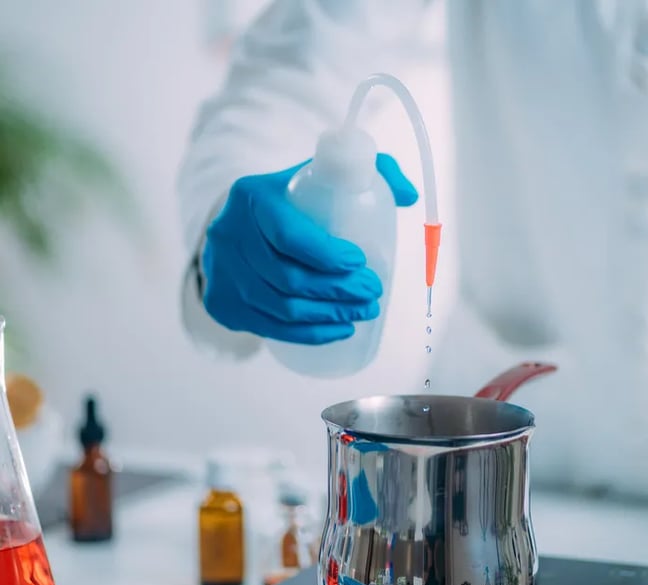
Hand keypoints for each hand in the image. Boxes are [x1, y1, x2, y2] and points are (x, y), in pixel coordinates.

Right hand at [201, 154, 417, 343]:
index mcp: (253, 197)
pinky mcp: (222, 302)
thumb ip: (373, 170)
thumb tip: (409, 196)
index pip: (289, 235)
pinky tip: (339, 330)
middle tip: (372, 293)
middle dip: (338, 292)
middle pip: (288, 277)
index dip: (328, 255)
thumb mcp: (322, 175)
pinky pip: (269, 328)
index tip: (361, 263)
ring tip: (363, 312)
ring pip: (280, 308)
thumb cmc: (292, 199)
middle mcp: (229, 234)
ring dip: (329, 317)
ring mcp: (221, 272)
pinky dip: (309, 334)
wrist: (237, 223)